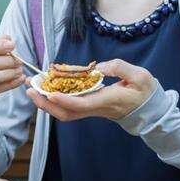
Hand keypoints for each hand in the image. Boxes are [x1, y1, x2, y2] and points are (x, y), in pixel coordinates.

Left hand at [26, 59, 156, 121]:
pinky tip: (46, 89)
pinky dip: (54, 100)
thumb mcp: (140, 76)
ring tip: (32, 89)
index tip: (49, 92)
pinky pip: (68, 107)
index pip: (81, 104)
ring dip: (46, 102)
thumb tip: (98, 67)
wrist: (148, 110)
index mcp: (106, 101)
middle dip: (46, 103)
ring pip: (64, 112)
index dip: (64, 100)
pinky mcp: (89, 107)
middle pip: (66, 113)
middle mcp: (95, 108)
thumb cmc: (144, 92)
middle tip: (30, 90)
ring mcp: (91, 110)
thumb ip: (119, 68)